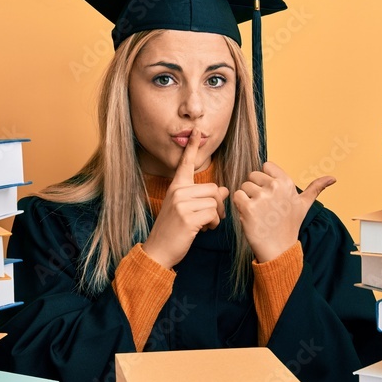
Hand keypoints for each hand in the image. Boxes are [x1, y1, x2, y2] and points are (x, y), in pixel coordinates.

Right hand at [141, 132, 229, 268]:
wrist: (158, 251)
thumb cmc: (173, 231)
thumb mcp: (185, 210)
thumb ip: (201, 198)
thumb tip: (223, 189)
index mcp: (175, 187)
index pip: (185, 163)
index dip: (192, 147)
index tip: (197, 130)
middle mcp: (177, 192)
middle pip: (213, 188)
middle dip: (218, 205)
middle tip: (212, 218)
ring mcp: (181, 204)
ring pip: (214, 202)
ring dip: (216, 216)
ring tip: (206, 225)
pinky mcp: (188, 218)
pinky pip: (213, 214)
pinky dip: (214, 224)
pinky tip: (204, 230)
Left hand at [232, 162, 334, 262]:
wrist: (279, 249)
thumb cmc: (290, 225)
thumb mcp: (304, 205)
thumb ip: (316, 188)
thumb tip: (333, 178)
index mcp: (287, 183)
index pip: (266, 166)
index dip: (265, 179)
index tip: (271, 194)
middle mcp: (275, 187)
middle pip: (252, 176)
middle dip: (255, 189)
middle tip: (264, 206)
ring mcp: (261, 197)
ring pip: (244, 186)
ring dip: (247, 198)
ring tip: (258, 212)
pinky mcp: (248, 207)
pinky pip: (237, 196)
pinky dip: (239, 205)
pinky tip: (250, 215)